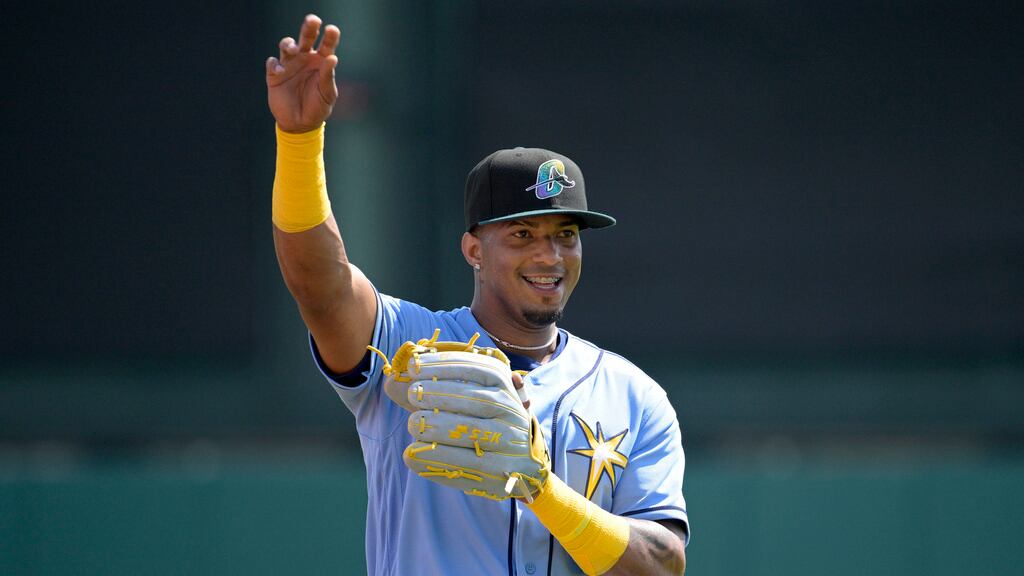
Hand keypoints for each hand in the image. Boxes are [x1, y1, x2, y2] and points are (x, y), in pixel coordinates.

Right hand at [265, 14, 339, 132]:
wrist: (300, 124)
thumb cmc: (318, 108)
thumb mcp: (327, 94)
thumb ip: (328, 77)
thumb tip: (332, 58)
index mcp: (320, 62)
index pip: (326, 45)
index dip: (330, 36)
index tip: (332, 30)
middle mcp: (305, 59)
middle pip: (306, 38)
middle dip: (308, 28)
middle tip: (313, 20)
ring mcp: (289, 65)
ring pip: (286, 45)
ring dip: (288, 43)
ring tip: (293, 49)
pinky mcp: (275, 75)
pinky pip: (272, 63)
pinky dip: (274, 64)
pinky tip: (279, 70)